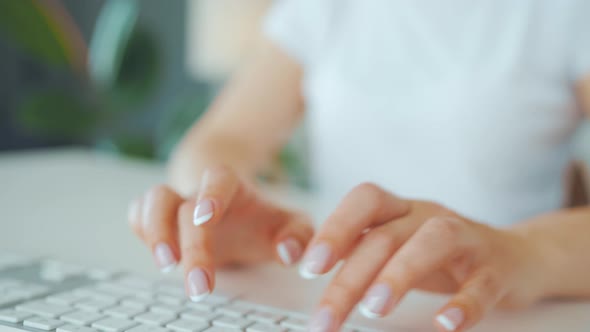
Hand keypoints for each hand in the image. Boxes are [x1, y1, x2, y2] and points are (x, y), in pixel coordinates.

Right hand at [127, 166, 313, 299]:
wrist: (234, 207)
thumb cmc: (262, 219)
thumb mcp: (291, 225)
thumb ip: (298, 236)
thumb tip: (289, 253)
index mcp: (231, 185)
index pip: (217, 178)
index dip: (209, 195)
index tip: (206, 218)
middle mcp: (198, 192)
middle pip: (183, 205)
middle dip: (189, 245)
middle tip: (199, 286)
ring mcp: (176, 202)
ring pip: (151, 201)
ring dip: (153, 232)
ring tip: (167, 266)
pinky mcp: (158, 218)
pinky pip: (138, 214)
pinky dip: (139, 230)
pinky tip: (157, 254)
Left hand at [301, 183, 541, 331]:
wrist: (515, 257)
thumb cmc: (442, 254)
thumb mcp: (400, 244)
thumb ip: (361, 250)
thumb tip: (310, 266)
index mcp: (402, 209)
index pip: (364, 200)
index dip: (336, 228)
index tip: (309, 267)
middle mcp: (430, 215)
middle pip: (386, 236)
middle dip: (351, 278)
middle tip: (326, 318)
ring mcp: (467, 238)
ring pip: (433, 242)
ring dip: (399, 275)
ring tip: (374, 310)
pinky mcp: (496, 269)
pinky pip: (483, 283)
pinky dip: (464, 304)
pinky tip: (445, 325)